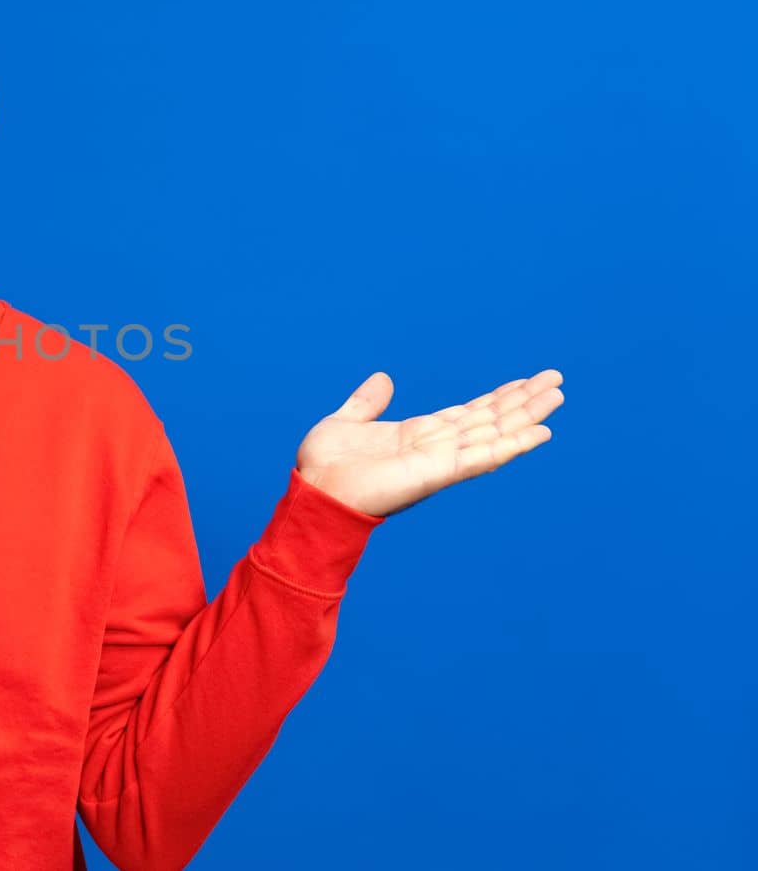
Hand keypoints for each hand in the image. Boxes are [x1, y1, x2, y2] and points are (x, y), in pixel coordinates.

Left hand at [295, 369, 563, 517]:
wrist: (313, 493)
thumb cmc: (325, 467)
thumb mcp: (347, 421)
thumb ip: (367, 402)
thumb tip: (383, 378)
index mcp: (418, 434)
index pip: (468, 412)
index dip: (498, 397)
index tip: (525, 381)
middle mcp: (436, 447)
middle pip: (490, 420)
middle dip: (523, 401)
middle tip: (556, 380)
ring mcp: (441, 460)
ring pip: (494, 434)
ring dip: (527, 416)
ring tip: (557, 396)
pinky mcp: (438, 473)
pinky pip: (482, 458)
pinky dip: (512, 445)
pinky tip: (539, 433)